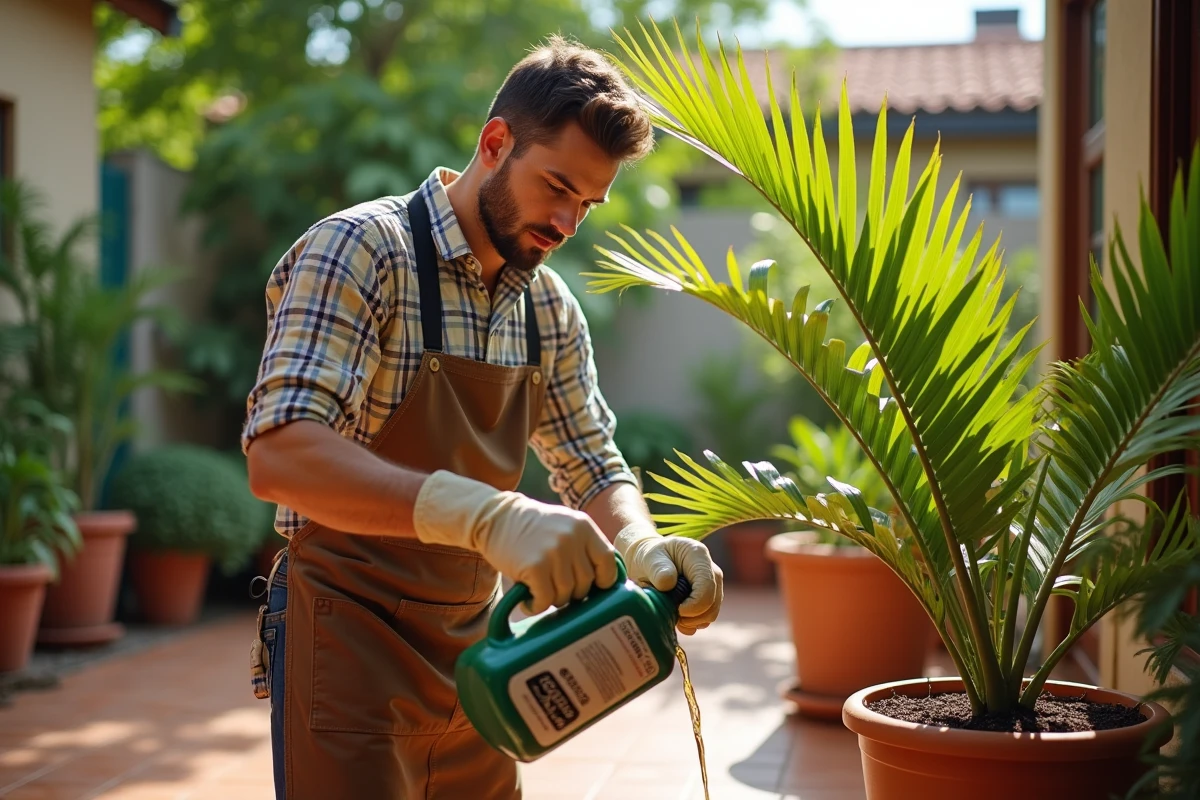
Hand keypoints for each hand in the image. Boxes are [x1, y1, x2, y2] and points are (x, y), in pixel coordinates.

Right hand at [412, 470, 617, 614]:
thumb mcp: (565, 525)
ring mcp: (553, 552)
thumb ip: (585, 546)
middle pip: (586, 583)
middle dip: (572, 592)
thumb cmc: (532, 529)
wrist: (495, 518)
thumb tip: (606, 582)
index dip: (603, 580)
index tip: (592, 587)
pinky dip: (536, 606)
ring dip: (552, 599)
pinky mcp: (534, 567)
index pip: (608, 561)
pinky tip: (528, 599)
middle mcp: (572, 538)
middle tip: (554, 586)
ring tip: (539, 590)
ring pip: (565, 595)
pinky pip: (545, 600)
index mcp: (584, 527)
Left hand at [615, 524, 722, 634]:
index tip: (676, 609)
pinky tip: (677, 617)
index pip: (707, 587)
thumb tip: (668, 583)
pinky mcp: (710, 599)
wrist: (651, 563)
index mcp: (698, 556)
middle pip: (712, 604)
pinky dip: (692, 623)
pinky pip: (706, 618)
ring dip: (691, 621)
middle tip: (670, 613)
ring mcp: (713, 586)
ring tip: (671, 613)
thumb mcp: (649, 558)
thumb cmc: (650, 558)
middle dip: (691, 616)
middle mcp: (712, 570)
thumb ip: (657, 569)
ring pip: (711, 614)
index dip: (693, 605)